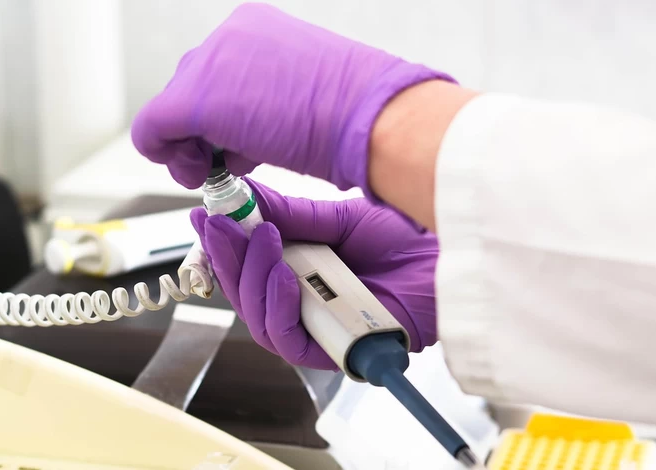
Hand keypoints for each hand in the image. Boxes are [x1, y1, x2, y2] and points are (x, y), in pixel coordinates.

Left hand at [132, 3, 454, 193]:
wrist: (372, 120)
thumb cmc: (354, 117)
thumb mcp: (302, 97)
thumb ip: (261, 102)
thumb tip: (236, 133)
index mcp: (257, 28)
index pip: (215, 74)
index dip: (218, 118)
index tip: (234, 142)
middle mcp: (230, 34)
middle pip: (188, 88)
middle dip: (200, 132)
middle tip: (224, 160)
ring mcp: (211, 62)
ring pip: (170, 110)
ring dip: (190, 146)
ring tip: (228, 166)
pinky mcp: (195, 98)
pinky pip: (152, 129)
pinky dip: (164, 154)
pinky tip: (194, 171)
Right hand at [190, 179, 437, 368]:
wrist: (452, 253)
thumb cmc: (408, 240)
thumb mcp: (336, 218)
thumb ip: (287, 215)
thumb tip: (242, 198)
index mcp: (301, 272)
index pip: (245, 270)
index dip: (218, 249)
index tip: (203, 217)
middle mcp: (304, 303)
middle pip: (245, 296)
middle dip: (227, 258)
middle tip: (219, 224)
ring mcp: (320, 329)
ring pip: (259, 320)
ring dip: (250, 278)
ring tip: (261, 239)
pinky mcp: (338, 353)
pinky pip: (290, 341)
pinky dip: (278, 308)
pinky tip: (283, 276)